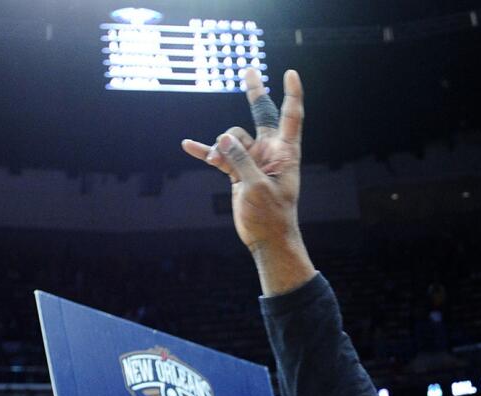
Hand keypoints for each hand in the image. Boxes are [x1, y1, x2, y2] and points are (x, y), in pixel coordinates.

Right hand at [181, 69, 304, 255]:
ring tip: (222, 165)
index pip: (290, 117)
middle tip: (250, 71)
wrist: (267, 239)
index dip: (292, 94)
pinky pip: (219, 156)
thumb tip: (223, 138)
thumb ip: (241, 160)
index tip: (291, 74)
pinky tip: (188, 145)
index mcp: (284, 153)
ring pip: (231, 139)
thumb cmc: (271, 216)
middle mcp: (270, 152)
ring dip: (221, 148)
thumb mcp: (257, 187)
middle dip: (255, 94)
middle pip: (261, 115)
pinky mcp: (238, 172)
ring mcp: (253, 160)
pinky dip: (205, 151)